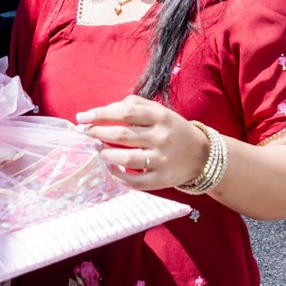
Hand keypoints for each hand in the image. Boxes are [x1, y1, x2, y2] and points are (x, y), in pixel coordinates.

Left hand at [77, 96, 209, 190]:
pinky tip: (110, 169)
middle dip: (97, 133)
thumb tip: (109, 108)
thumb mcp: (161, 111)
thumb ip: (136, 105)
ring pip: (125, 158)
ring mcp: (161, 160)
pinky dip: (118, 176)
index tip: (82, 117)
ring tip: (98, 150)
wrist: (203, 156)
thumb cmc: (174, 130)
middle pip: (121, 135)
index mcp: (160, 117)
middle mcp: (161, 137)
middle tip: (85, 133)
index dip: (100, 114)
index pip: (124, 113)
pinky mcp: (161, 179)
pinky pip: (135, 181)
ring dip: (106, 154)